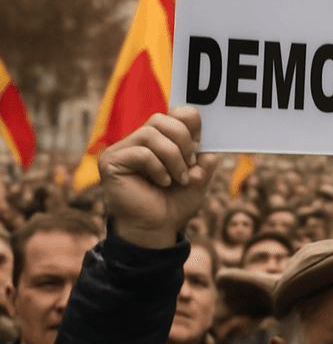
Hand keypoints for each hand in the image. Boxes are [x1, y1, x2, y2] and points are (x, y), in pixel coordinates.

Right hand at [99, 108, 218, 247]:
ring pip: (151, 135)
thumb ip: (206, 162)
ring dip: (173, 158)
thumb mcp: (199, 180)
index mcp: (158, 140)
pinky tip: (162, 183)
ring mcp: (122, 150)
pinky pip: (141, 153)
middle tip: (190, 165)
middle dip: (183, 141)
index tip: (199, 145)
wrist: (157, 229)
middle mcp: (138, 141)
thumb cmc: (174, 204)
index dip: (190, 123)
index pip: (173, 113)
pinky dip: (158, 168)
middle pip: (161, 119)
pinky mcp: (111, 162)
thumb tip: (210, 152)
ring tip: (179, 179)